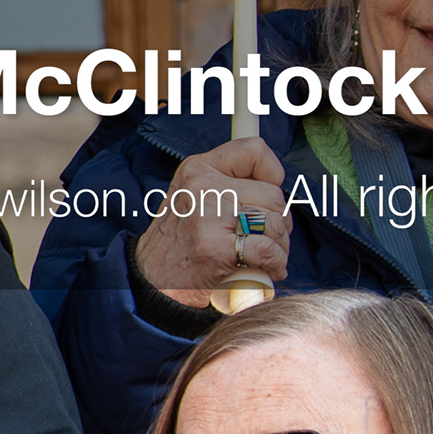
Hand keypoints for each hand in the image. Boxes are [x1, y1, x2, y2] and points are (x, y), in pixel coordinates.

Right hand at [133, 138, 289, 305]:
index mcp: (198, 169)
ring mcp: (208, 216)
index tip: (265, 197)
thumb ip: (227, 185)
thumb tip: (274, 183)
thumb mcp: (192, 197)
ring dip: (280, 246)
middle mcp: (202, 186)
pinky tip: (266, 270)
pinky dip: (275, 264)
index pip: (255, 150)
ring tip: (266, 257)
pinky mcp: (216, 247)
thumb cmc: (179, 243)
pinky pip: (268, 249)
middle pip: (273, 195)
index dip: (272, 174)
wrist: (152, 282)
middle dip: (278, 222)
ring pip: (275, 223)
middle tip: (266, 238)